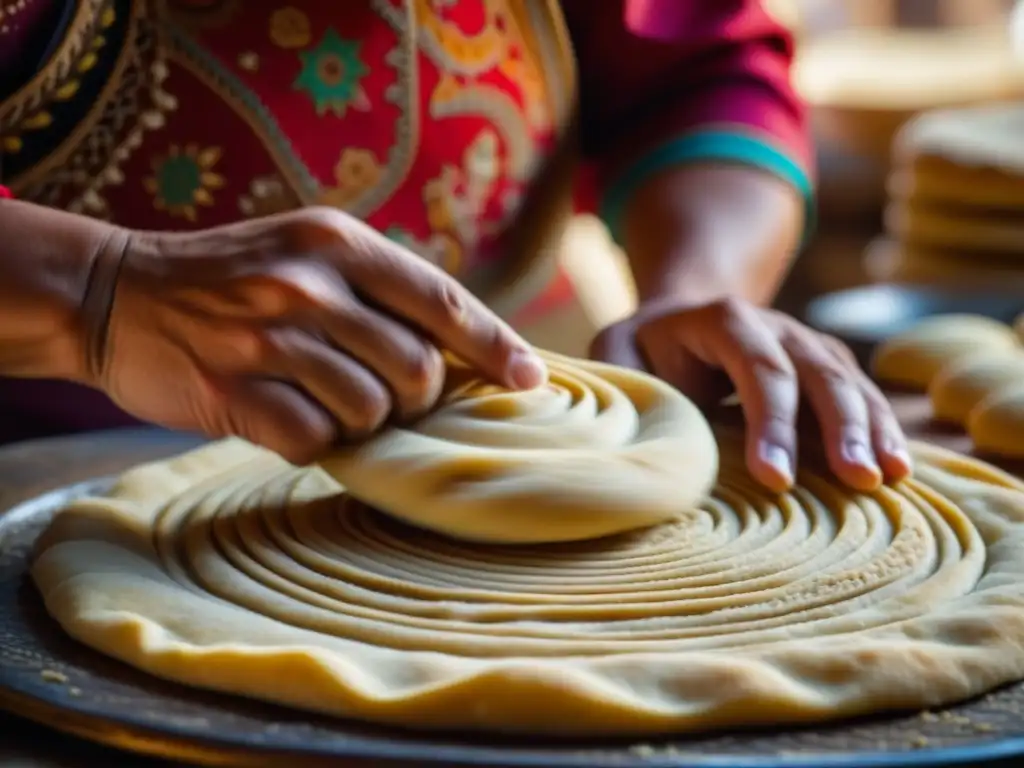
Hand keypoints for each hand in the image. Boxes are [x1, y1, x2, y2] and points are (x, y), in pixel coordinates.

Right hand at [78, 208, 546, 463]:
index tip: (529, 380)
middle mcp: (307, 285)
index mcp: (336, 243)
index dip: (494, 345)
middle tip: (386, 393)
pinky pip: (318, 441)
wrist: (115, 294)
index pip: (441, 299)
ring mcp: (269, 339)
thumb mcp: (307, 252)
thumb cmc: (233, 279)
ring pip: (373, 411)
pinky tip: (287, 416)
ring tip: (326, 398)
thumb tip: (467, 350)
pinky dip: (317, 440)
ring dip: (364, 420)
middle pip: (417, 369)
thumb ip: (379, 290)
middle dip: (417, 397)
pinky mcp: (236, 394)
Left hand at [590, 297, 911, 492]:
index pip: (758, 367)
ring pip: (850, 381)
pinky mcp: (825, 368)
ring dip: (872, 429)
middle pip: (817, 371)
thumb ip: (625, 380)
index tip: (775, 479)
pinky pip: (863, 395)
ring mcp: (807, 344)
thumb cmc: (643, 349)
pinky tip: (898, 468)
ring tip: (886, 479)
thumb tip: (642, 435)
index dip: (771, 421)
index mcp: (724, 319)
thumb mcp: (617, 352)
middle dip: (840, 426)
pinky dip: (882, 428)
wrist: (680, 319)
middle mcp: (776, 326)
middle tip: (856, 479)